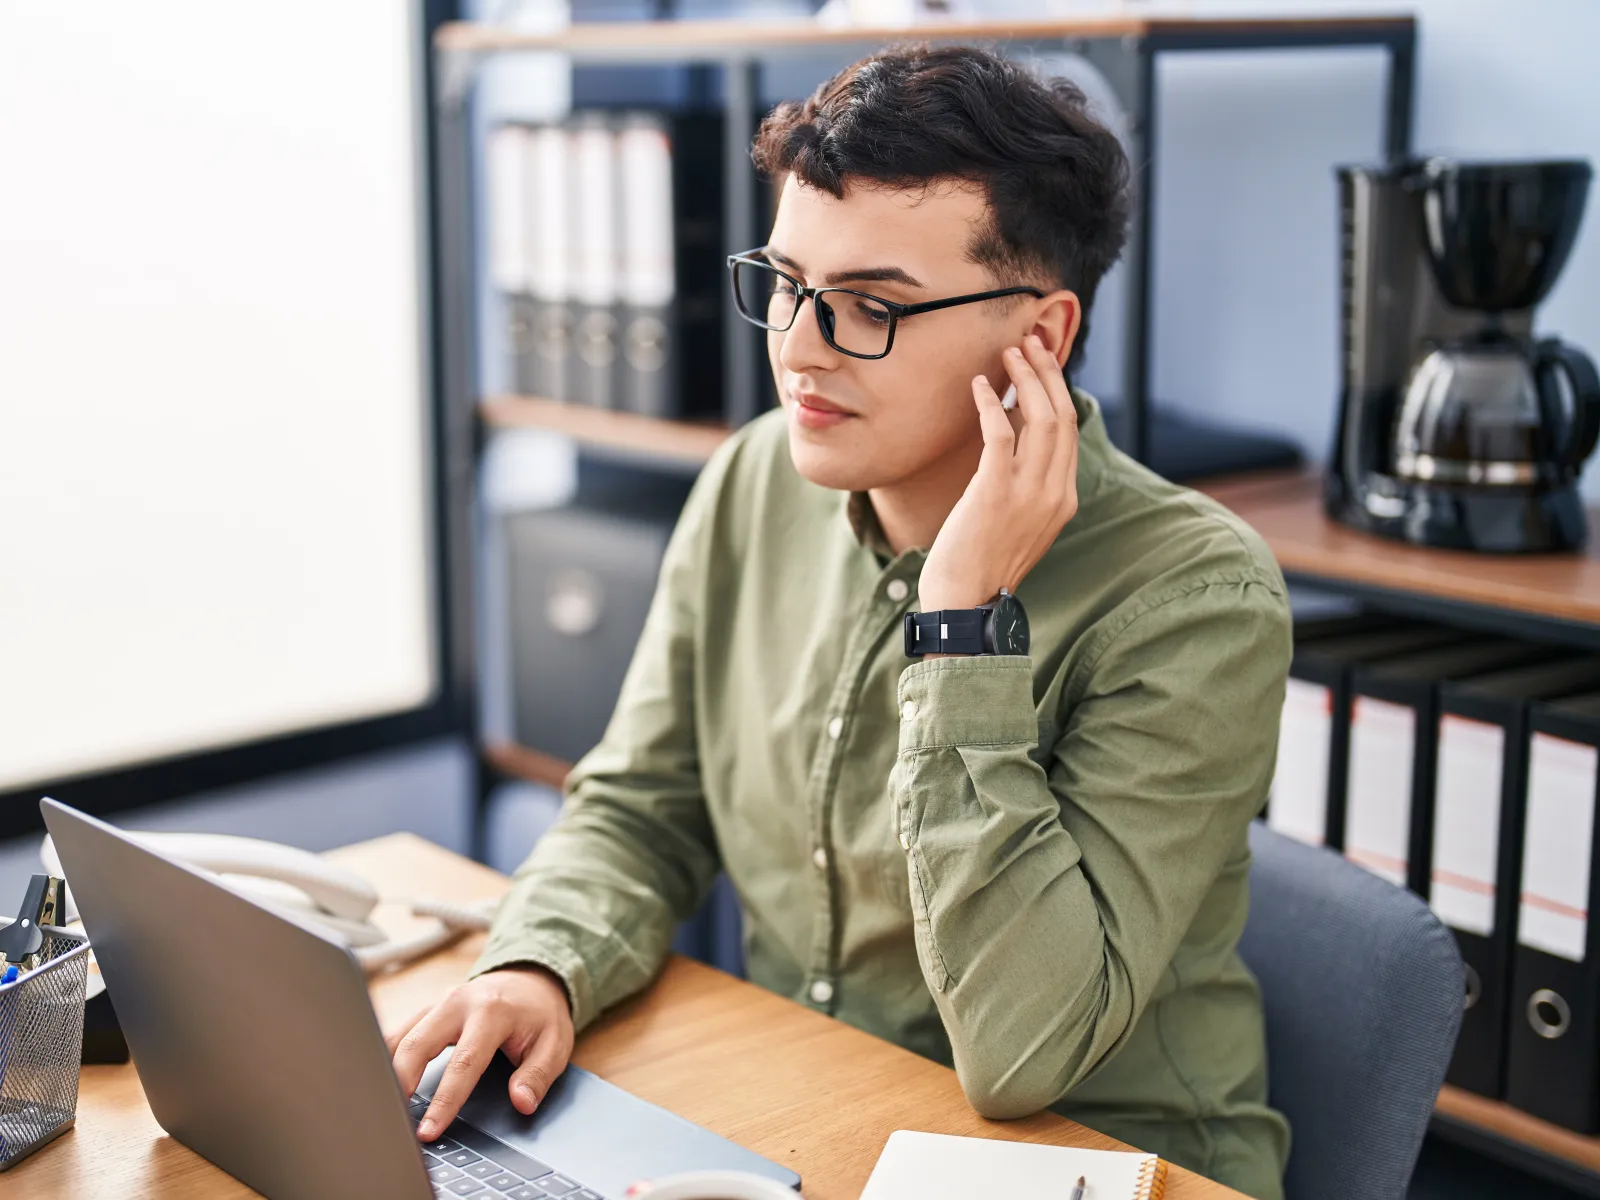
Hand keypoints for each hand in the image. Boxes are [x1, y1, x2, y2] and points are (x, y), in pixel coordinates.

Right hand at [385, 965, 574, 1141]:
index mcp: (492, 1012)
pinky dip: (385, 1056)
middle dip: (400, 1083)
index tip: (428, 1131)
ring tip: (381, 1106)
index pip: (463, 1063)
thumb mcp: (555, 1043)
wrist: (530, 978)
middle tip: (392, 1120)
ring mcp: (439, 1003)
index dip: (444, 1101)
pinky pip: (399, 1031)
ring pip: (400, 1036)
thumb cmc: (540, 1014)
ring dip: (387, 1070)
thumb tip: (522, 1102)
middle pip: (417, 1044)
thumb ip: (538, 1075)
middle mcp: (459, 1002)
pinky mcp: (427, 1009)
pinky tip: (379, 1081)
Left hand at [917, 334, 1079, 615]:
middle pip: (1062, 416)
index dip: (1057, 390)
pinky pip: (1000, 433)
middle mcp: (1054, 493)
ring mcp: (1028, 493)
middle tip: (1029, 343)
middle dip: (1047, 373)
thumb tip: (1012, 442)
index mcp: (1063, 499)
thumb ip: (1026, 487)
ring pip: (1040, 418)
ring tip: (1008, 354)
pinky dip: (990, 403)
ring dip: (1025, 379)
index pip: (1070, 432)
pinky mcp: (995, 492)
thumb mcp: (1018, 524)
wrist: (964, 603)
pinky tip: (979, 386)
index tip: (1041, 363)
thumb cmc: (980, 563)